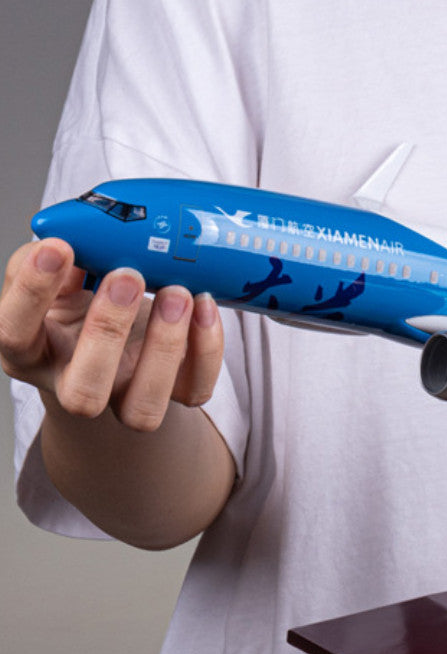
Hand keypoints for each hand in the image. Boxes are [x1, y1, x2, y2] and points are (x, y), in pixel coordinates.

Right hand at [0, 239, 222, 429]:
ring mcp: (126, 397)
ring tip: (177, 291)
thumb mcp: (57, 277)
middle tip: (127, 274)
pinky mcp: (173, 395)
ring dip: (164, 347)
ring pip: (142, 408)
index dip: (32, 292)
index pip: (12, 333)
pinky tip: (204, 305)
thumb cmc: (82, 302)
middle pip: (83, 391)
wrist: (119, 338)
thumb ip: (54, 258)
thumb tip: (75, 232)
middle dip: (107, 330)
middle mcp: (74, 384)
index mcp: (31, 350)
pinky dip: (207, 348)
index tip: (59, 247)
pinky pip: (194, 391)